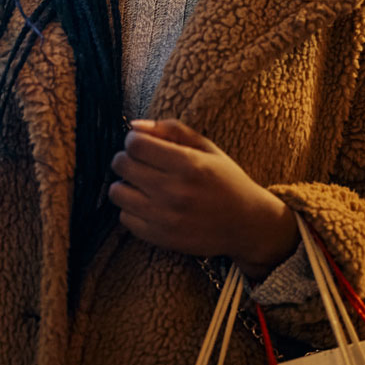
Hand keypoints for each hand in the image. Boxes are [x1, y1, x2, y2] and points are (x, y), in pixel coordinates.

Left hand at [108, 118, 298, 279]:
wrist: (247, 224)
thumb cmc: (226, 181)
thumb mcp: (207, 148)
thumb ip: (171, 130)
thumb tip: (133, 126)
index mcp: (188, 164)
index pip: (135, 144)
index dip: (134, 140)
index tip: (144, 145)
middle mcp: (174, 191)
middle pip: (121, 165)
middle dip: (128, 159)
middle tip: (142, 163)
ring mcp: (165, 217)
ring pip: (117, 192)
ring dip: (126, 184)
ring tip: (143, 185)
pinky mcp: (161, 238)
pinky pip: (125, 218)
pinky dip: (133, 209)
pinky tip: (150, 205)